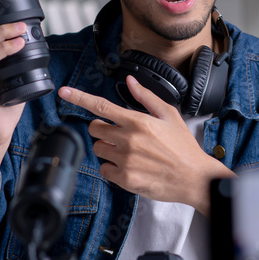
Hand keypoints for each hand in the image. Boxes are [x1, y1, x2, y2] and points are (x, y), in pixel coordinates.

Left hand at [58, 75, 234, 215]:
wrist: (194, 177)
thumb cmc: (183, 147)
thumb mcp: (169, 115)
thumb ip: (146, 97)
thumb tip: (130, 81)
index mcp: (137, 121)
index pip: (100, 106)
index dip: (79, 97)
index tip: (64, 92)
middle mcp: (128, 139)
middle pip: (95, 129)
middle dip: (104, 129)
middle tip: (120, 134)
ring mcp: (124, 160)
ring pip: (98, 149)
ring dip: (107, 148)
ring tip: (128, 152)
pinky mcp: (124, 178)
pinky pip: (104, 170)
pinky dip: (112, 168)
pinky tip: (128, 166)